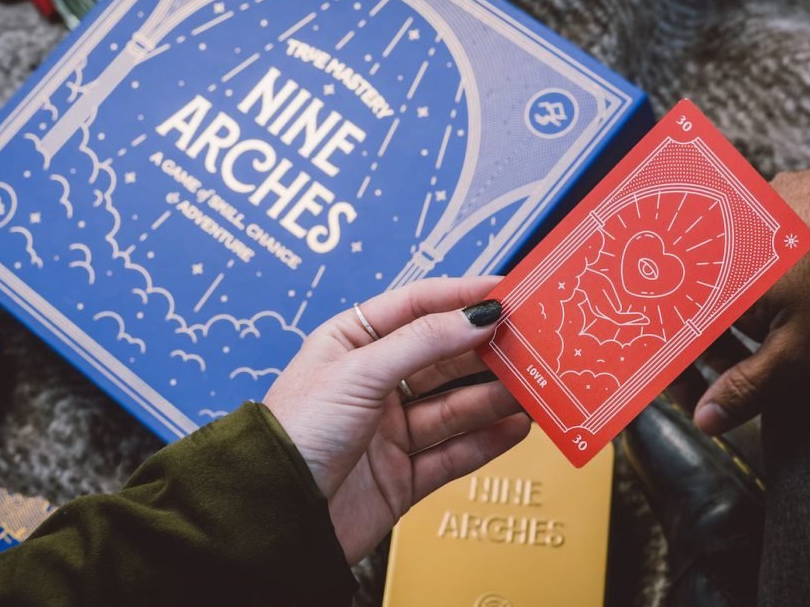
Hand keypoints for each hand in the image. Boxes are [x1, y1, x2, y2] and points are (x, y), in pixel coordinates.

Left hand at [263, 276, 530, 563]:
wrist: (275, 517)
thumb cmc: (295, 434)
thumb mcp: (359, 372)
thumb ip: (423, 343)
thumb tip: (478, 316)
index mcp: (351, 344)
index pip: (416, 307)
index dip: (462, 296)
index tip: (507, 292)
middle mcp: (373, 383)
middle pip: (444, 358)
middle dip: (487, 351)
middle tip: (533, 343)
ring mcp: (390, 431)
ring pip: (456, 406)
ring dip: (496, 396)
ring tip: (534, 386)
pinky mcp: (403, 476)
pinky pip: (455, 452)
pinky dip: (488, 440)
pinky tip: (517, 426)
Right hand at [693, 144, 809, 434]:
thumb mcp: (805, 348)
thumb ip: (749, 386)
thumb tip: (706, 418)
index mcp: (713, 276)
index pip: (672, 335)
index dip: (681, 375)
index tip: (700, 399)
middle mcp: (716, 234)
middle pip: (693, 305)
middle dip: (713, 347)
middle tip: (743, 374)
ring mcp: (743, 208)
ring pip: (720, 274)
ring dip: (735, 311)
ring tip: (777, 331)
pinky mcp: (771, 194)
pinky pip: (743, 242)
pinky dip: (754, 273)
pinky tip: (792, 288)